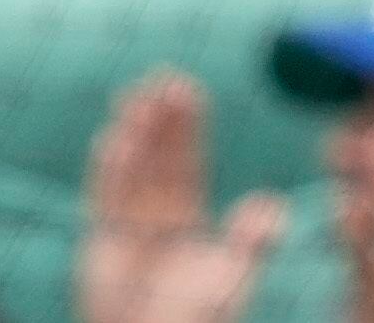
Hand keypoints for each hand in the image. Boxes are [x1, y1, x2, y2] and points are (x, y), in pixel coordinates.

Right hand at [78, 72, 287, 322]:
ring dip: (132, 134)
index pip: (187, 160)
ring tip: (135, 95)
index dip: (186, 125)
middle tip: (160, 75)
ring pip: (128, 169)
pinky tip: (112, 138)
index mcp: (186, 219)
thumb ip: (250, 241)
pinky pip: (103, 199)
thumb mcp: (231, 278)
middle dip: (159, 118)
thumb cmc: (194, 318)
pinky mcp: (100, 244)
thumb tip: (274, 204)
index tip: (186, 86)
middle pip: (156, 157)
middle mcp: (154, 218)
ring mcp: (125, 228)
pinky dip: (107, 171)